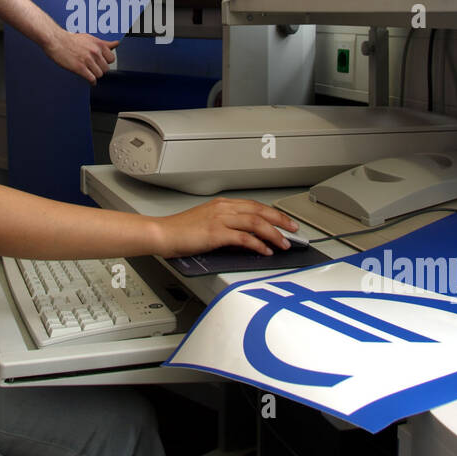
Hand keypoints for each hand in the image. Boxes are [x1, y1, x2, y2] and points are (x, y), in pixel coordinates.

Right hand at [45, 30, 117, 83]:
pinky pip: (91, 79)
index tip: (101, 63)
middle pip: (106, 68)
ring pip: (99, 74)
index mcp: (98, 44)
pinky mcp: (80, 68)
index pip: (111, 59)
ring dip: (94, 75)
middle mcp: (95, 52)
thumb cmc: (70, 39)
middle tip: (93, 68)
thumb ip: (104, 43)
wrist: (56, 40)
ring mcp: (87, 60)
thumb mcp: (90, 38)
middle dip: (100, 69)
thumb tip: (116, 44)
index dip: (105, 62)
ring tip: (89, 73)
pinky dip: (91, 82)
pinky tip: (89, 80)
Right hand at [153, 198, 299, 257]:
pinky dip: (258, 244)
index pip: (254, 206)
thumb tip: (244, 237)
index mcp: (221, 204)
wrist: (162, 234)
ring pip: (256, 223)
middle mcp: (223, 208)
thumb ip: (225, 226)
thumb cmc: (179, 231)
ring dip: (273, 234)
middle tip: (293, 229)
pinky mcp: (216, 234)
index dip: (272, 213)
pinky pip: (244, 238)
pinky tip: (265, 251)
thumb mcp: (206, 223)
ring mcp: (220, 220)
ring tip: (283, 243)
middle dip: (280, 220)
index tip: (284, 221)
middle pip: (260, 211)